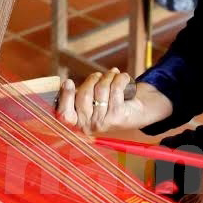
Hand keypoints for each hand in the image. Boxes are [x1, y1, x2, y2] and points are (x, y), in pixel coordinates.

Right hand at [55, 69, 171, 134]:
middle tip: (99, 76)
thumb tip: (65, 84)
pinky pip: (115, 89)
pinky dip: (120, 78)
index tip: (68, 82)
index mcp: (77, 124)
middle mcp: (88, 127)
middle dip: (93, 79)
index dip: (65, 97)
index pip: (65, 114)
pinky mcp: (117, 116)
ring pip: (101, 89)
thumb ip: (77, 95)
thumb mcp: (91, 102)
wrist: (138, 112)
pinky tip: (123, 77)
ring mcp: (103, 123)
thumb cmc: (109, 104)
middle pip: (84, 95)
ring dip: (108, 77)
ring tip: (113, 75)